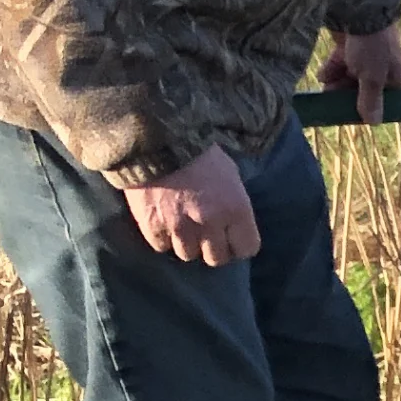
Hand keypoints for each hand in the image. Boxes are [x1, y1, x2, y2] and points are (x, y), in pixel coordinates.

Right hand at [125, 148, 259, 264]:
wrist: (158, 141)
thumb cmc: (199, 154)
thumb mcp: (230, 175)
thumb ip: (233, 204)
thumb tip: (233, 225)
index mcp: (236, 210)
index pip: (246, 248)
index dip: (240, 245)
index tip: (234, 240)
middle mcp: (210, 223)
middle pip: (216, 258)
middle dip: (214, 249)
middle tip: (208, 238)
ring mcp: (180, 228)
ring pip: (188, 255)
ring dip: (188, 244)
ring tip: (184, 229)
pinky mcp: (153, 227)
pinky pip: (162, 247)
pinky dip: (164, 238)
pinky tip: (164, 224)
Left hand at [321, 23, 400, 126]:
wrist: (359, 12)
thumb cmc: (372, 46)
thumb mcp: (372, 77)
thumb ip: (370, 100)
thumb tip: (374, 123)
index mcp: (395, 77)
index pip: (385, 100)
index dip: (371, 108)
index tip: (355, 115)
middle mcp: (381, 69)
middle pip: (364, 91)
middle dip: (347, 96)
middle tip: (333, 101)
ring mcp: (364, 58)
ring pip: (349, 79)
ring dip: (337, 84)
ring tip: (327, 85)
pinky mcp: (348, 48)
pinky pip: (339, 65)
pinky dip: (331, 70)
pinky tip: (324, 74)